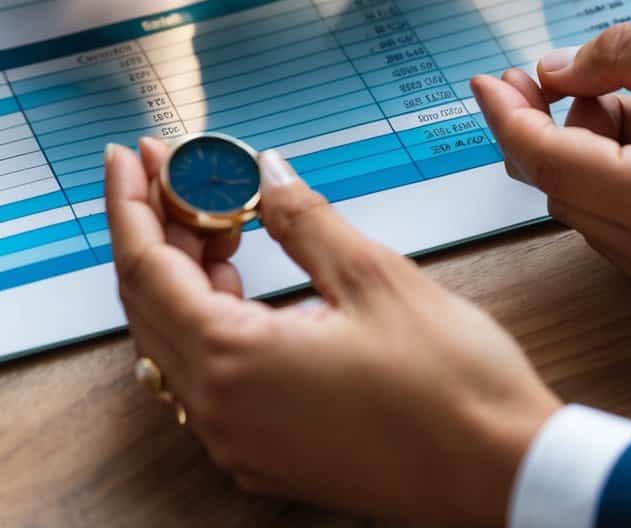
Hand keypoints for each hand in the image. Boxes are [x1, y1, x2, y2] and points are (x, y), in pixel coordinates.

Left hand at [105, 138, 557, 524]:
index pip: (147, 268)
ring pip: (176, 339)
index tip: (129, 155)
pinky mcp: (267, 452)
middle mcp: (221, 411)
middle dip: (154, 226)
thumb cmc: (449, 387)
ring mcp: (240, 439)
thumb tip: (266, 172)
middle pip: (150, 303)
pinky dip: (208, 315)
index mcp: (234, 363)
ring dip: (182, 270)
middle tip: (173, 169)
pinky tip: (237, 276)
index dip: (130, 203)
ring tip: (214, 212)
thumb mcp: (371, 276)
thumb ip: (302, 218)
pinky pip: (206, 374)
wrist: (501, 474)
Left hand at [472, 23, 630, 312]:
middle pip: (562, 184)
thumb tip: (557, 70)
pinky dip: (627, 178)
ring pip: (592, 205)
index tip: (487, 82)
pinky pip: (627, 227)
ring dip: (597, 148)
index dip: (509, 114)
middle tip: (553, 79)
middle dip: (552, 126)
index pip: (547, 159)